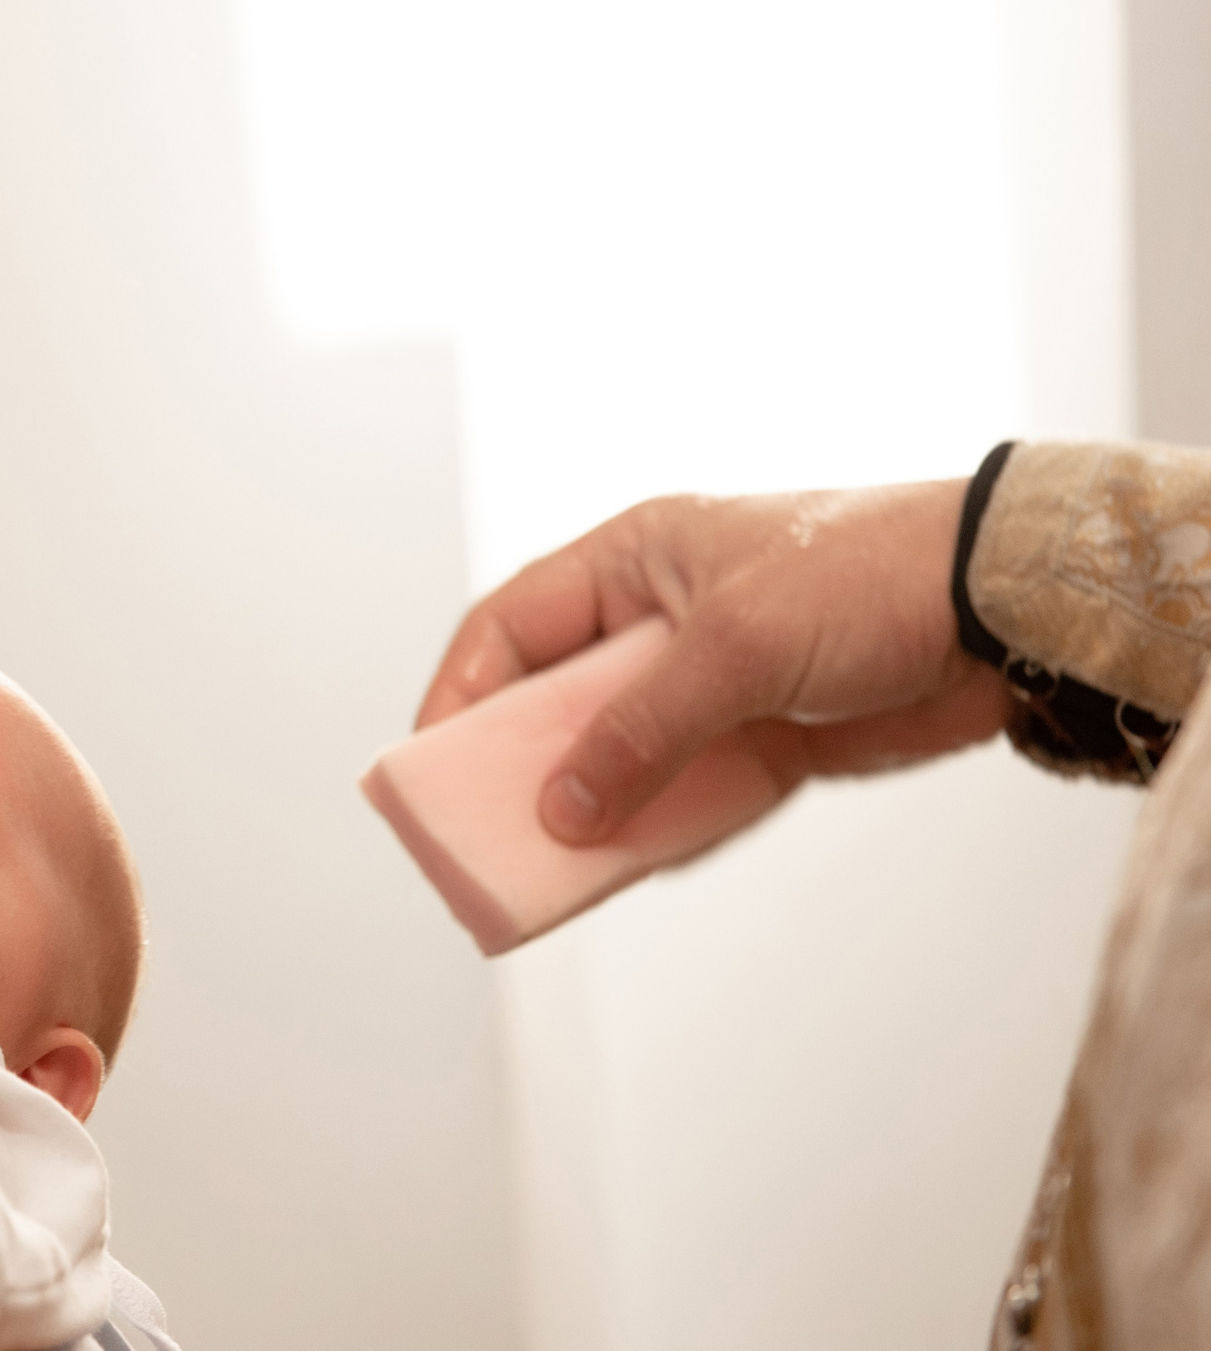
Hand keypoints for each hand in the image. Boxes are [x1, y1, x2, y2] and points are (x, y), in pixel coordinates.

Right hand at [417, 481, 1011, 844]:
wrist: (1003, 613)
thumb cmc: (864, 580)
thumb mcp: (732, 648)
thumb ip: (639, 732)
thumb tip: (562, 812)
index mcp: (633, 562)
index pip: (511, 625)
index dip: (460, 691)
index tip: (426, 763)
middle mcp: (659, 620)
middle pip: (553, 700)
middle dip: (516, 767)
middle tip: (475, 832)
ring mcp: (709, 684)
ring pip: (615, 757)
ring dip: (586, 811)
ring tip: (546, 869)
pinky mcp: (763, 739)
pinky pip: (685, 795)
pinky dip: (657, 832)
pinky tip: (629, 868)